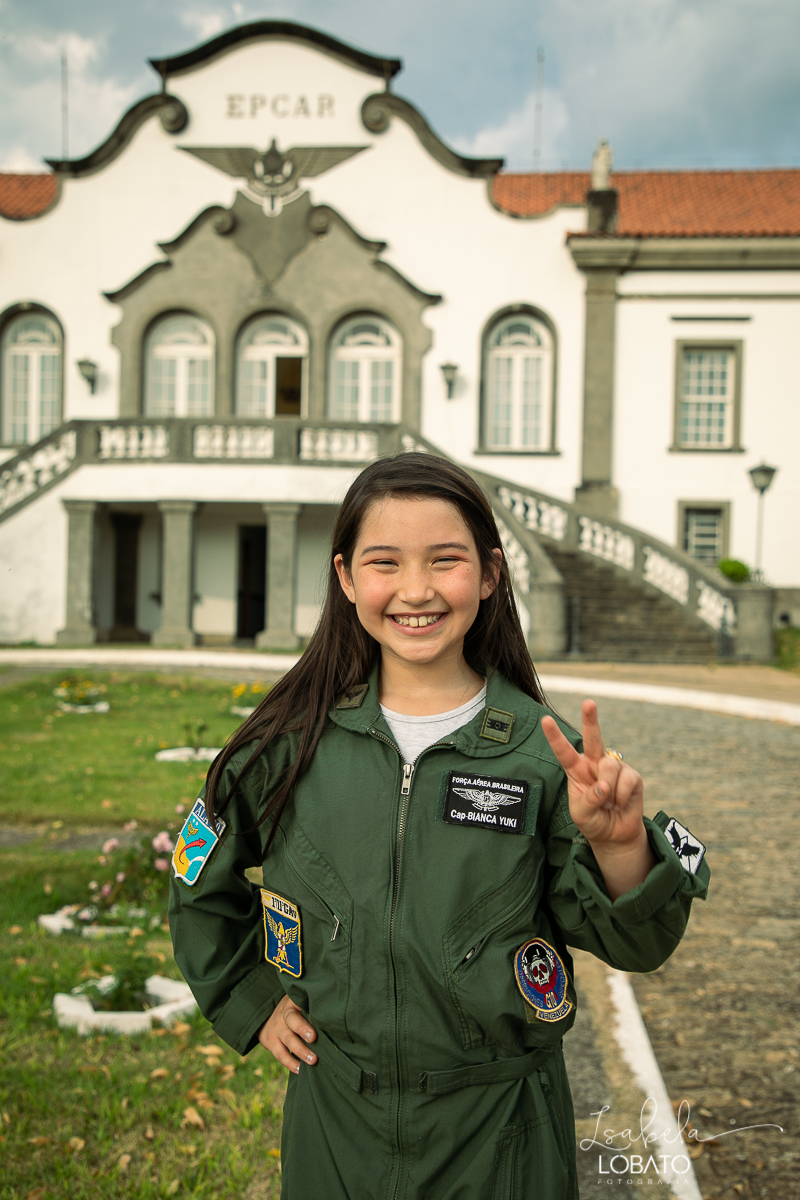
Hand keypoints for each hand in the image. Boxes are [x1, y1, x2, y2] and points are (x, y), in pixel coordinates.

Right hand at [257, 994, 317, 1073]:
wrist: (266, 1018)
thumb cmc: (294, 1012)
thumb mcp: (299, 1005)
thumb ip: (312, 1010)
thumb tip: (333, 1020)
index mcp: (293, 1002)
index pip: (299, 1003)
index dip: (307, 1010)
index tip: (315, 1022)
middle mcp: (283, 1014)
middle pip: (292, 1020)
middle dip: (302, 1030)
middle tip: (314, 1039)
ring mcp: (276, 1028)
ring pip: (287, 1039)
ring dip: (300, 1051)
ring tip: (312, 1060)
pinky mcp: (270, 1042)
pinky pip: (279, 1054)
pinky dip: (290, 1063)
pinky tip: (300, 1069)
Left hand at [541, 700, 653, 898]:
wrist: (615, 835)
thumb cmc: (593, 821)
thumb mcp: (581, 815)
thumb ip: (588, 800)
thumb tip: (604, 786)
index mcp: (576, 770)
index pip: (564, 751)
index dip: (555, 736)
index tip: (545, 720)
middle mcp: (594, 764)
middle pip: (593, 738)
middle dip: (591, 720)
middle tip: (588, 703)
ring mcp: (614, 768)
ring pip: (610, 766)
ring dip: (609, 788)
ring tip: (609, 802)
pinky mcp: (632, 776)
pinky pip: (627, 779)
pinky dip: (622, 795)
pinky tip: (621, 803)